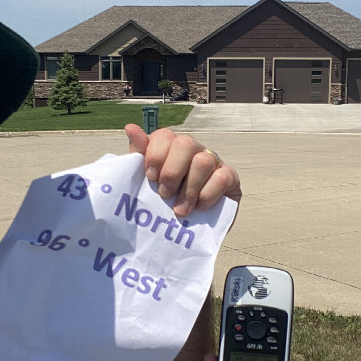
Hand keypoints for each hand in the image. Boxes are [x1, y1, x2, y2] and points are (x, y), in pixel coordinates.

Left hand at [125, 125, 240, 217]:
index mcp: (171, 149)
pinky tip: (200, 207)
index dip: (155, 155)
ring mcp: (213, 163)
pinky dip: (208, 194)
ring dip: (189, 189)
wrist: (187, 233)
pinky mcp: (230, 178)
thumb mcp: (146, 183)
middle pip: (185, 143)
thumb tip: (130, 127)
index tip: (150, 177)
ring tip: (180, 210)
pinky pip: (223, 177)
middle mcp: (193, 151)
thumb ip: (138, 156)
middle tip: (165, 195)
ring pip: (203, 161)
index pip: (164, 136)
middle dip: (172, 171)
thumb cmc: (164, 204)